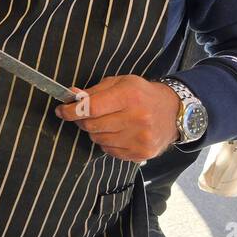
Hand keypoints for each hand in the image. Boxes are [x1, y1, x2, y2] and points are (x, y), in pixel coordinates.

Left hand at [55, 75, 181, 161]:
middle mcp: (137, 118)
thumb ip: (94, 91)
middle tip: (88, 115)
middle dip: (83, 120)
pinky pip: (109, 151)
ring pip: (98, 140)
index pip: (91, 107)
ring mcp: (141, 138)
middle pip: (91, 126)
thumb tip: (71, 95)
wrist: (174, 112)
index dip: (72, 110)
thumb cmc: (142, 94)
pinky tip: (120, 133)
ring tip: (110, 122)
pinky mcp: (141, 153)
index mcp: (130, 96)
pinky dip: (108, 143)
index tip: (62, 110)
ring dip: (97, 132)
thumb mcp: (121, 83)